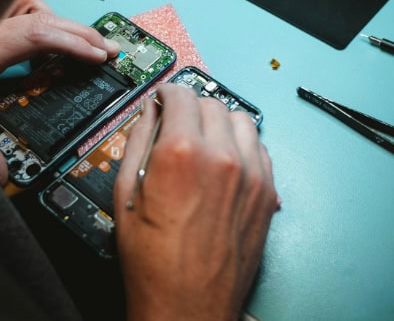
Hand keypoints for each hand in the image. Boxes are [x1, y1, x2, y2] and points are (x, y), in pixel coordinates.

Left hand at [0, 0, 118, 183]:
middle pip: (37, 12)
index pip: (34, 35)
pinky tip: (39, 39)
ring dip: (50, 17)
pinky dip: (31, 16)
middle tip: (104, 47)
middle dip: (76, 30)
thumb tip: (1, 170)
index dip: (72, 42)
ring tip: (71, 41)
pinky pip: (10, 5)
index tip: (98, 55)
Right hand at [113, 84, 277, 320]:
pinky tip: (224, 161)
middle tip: (177, 123)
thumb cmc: (154, 261)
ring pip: (241, 120)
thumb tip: (148, 112)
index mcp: (182, 153)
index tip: (163, 98)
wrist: (187, 305)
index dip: (167, 93)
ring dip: (219, 121)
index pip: (181, 95)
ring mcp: (251, 175)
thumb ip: (138, 141)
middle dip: (191, 107)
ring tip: (202, 141)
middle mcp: (222, 157)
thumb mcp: (127, 194)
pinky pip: (260, 148)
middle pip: (211, 103)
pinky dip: (241, 144)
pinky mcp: (266, 193)